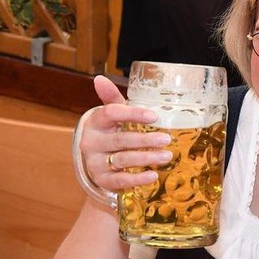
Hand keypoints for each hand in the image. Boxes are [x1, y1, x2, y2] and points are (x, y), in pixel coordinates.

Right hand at [80, 75, 171, 191]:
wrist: (97, 164)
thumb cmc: (110, 134)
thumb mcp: (111, 117)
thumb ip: (112, 99)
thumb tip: (100, 78)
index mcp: (95, 123)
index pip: (111, 113)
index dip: (132, 113)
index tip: (154, 116)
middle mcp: (92, 143)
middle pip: (120, 139)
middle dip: (145, 140)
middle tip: (167, 139)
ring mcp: (95, 163)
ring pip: (123, 160)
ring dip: (147, 158)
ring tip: (167, 156)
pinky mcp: (102, 180)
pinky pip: (121, 180)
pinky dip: (138, 179)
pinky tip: (153, 175)